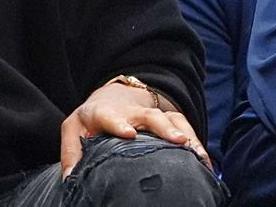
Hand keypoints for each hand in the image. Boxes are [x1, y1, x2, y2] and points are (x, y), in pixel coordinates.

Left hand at [59, 83, 210, 177]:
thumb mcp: (73, 130)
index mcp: (105, 113)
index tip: (129, 133)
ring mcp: (153, 114)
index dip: (119, 123)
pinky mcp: (169, 119)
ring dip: (187, 136)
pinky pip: (186, 127)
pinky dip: (197, 142)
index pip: (111, 116)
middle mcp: (132, 112)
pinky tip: (205, 161)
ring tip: (199, 155)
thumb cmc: (91, 119)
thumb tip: (70, 180)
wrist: (114, 96)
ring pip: (173, 120)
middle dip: (164, 128)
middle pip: (150, 116)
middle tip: (179, 142)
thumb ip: (71, 152)